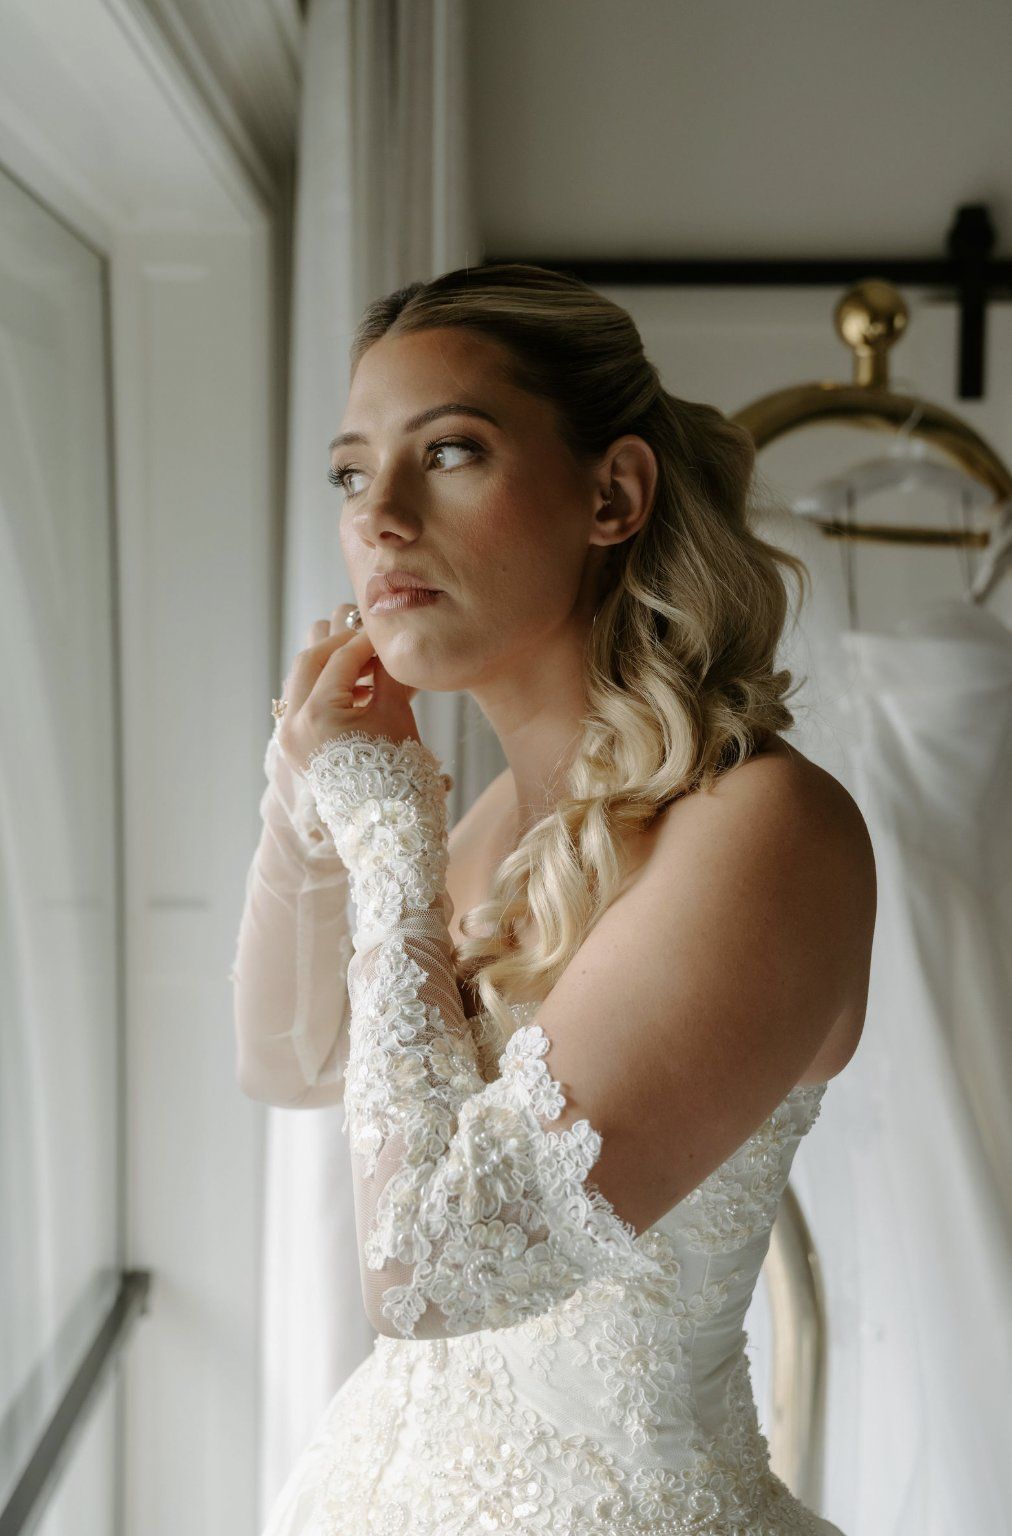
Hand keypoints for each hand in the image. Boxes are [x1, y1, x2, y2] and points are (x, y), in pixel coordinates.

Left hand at [278, 603, 421, 776]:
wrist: (382, 818)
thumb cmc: (394, 769)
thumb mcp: (394, 712)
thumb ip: (385, 671)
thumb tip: (381, 646)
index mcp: (318, 715)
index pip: (339, 660)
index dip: (364, 642)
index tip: (381, 635)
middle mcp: (293, 724)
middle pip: (308, 662)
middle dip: (338, 646)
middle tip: (367, 642)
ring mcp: (286, 736)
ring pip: (299, 680)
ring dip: (328, 666)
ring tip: (361, 666)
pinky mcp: (290, 744)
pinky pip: (300, 702)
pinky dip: (322, 689)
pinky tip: (351, 688)